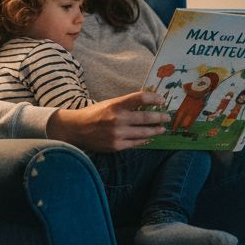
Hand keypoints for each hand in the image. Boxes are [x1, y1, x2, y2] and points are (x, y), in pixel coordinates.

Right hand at [46, 90, 169, 151]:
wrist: (77, 130)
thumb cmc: (95, 114)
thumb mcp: (109, 104)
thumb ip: (126, 104)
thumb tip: (148, 103)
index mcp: (116, 105)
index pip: (140, 98)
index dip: (154, 98)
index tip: (162, 100)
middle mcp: (117, 119)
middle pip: (146, 117)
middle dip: (160, 117)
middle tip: (167, 117)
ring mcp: (117, 134)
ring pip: (143, 132)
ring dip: (155, 130)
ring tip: (162, 129)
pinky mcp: (116, 146)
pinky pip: (136, 143)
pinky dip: (144, 140)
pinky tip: (150, 137)